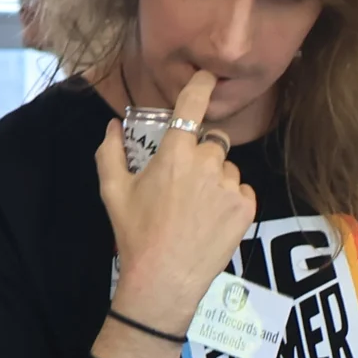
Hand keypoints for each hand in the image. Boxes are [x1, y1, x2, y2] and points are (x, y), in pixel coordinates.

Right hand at [96, 71, 256, 328]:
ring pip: (227, 168)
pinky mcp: (246, 207)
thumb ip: (110, 152)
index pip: (193, 106)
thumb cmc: (135, 234)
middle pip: (212, 141)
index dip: (201, 86)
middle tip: (182, 182)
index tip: (208, 77)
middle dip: (200, 153)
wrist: (164, 279)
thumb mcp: (113, 191)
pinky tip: (210, 219)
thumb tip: (113, 125)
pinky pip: (241, 190)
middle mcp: (207, 163)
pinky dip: (229, 199)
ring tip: (195, 208)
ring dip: (215, 178)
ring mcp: (230, 186)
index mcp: (174, 154)